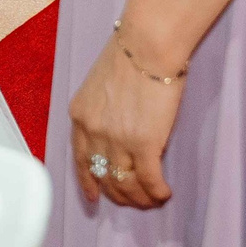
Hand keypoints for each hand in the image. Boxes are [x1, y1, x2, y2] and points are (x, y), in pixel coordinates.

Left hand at [68, 30, 183, 210]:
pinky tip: (165, 194)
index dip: (88, 181)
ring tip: (152, 201)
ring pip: (126, 183)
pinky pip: (149, 180)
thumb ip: (102, 111)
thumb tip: (118, 129)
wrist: (147, 45)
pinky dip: (157, 191)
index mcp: (80, 115)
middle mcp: (94, 132)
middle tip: (133, 201)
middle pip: (103, 176)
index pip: (80, 159)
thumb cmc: (130, 54)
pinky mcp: (144, 144)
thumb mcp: (99, 85)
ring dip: (140, 198)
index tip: (93, 196)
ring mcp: (117, 140)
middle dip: (118, 194)